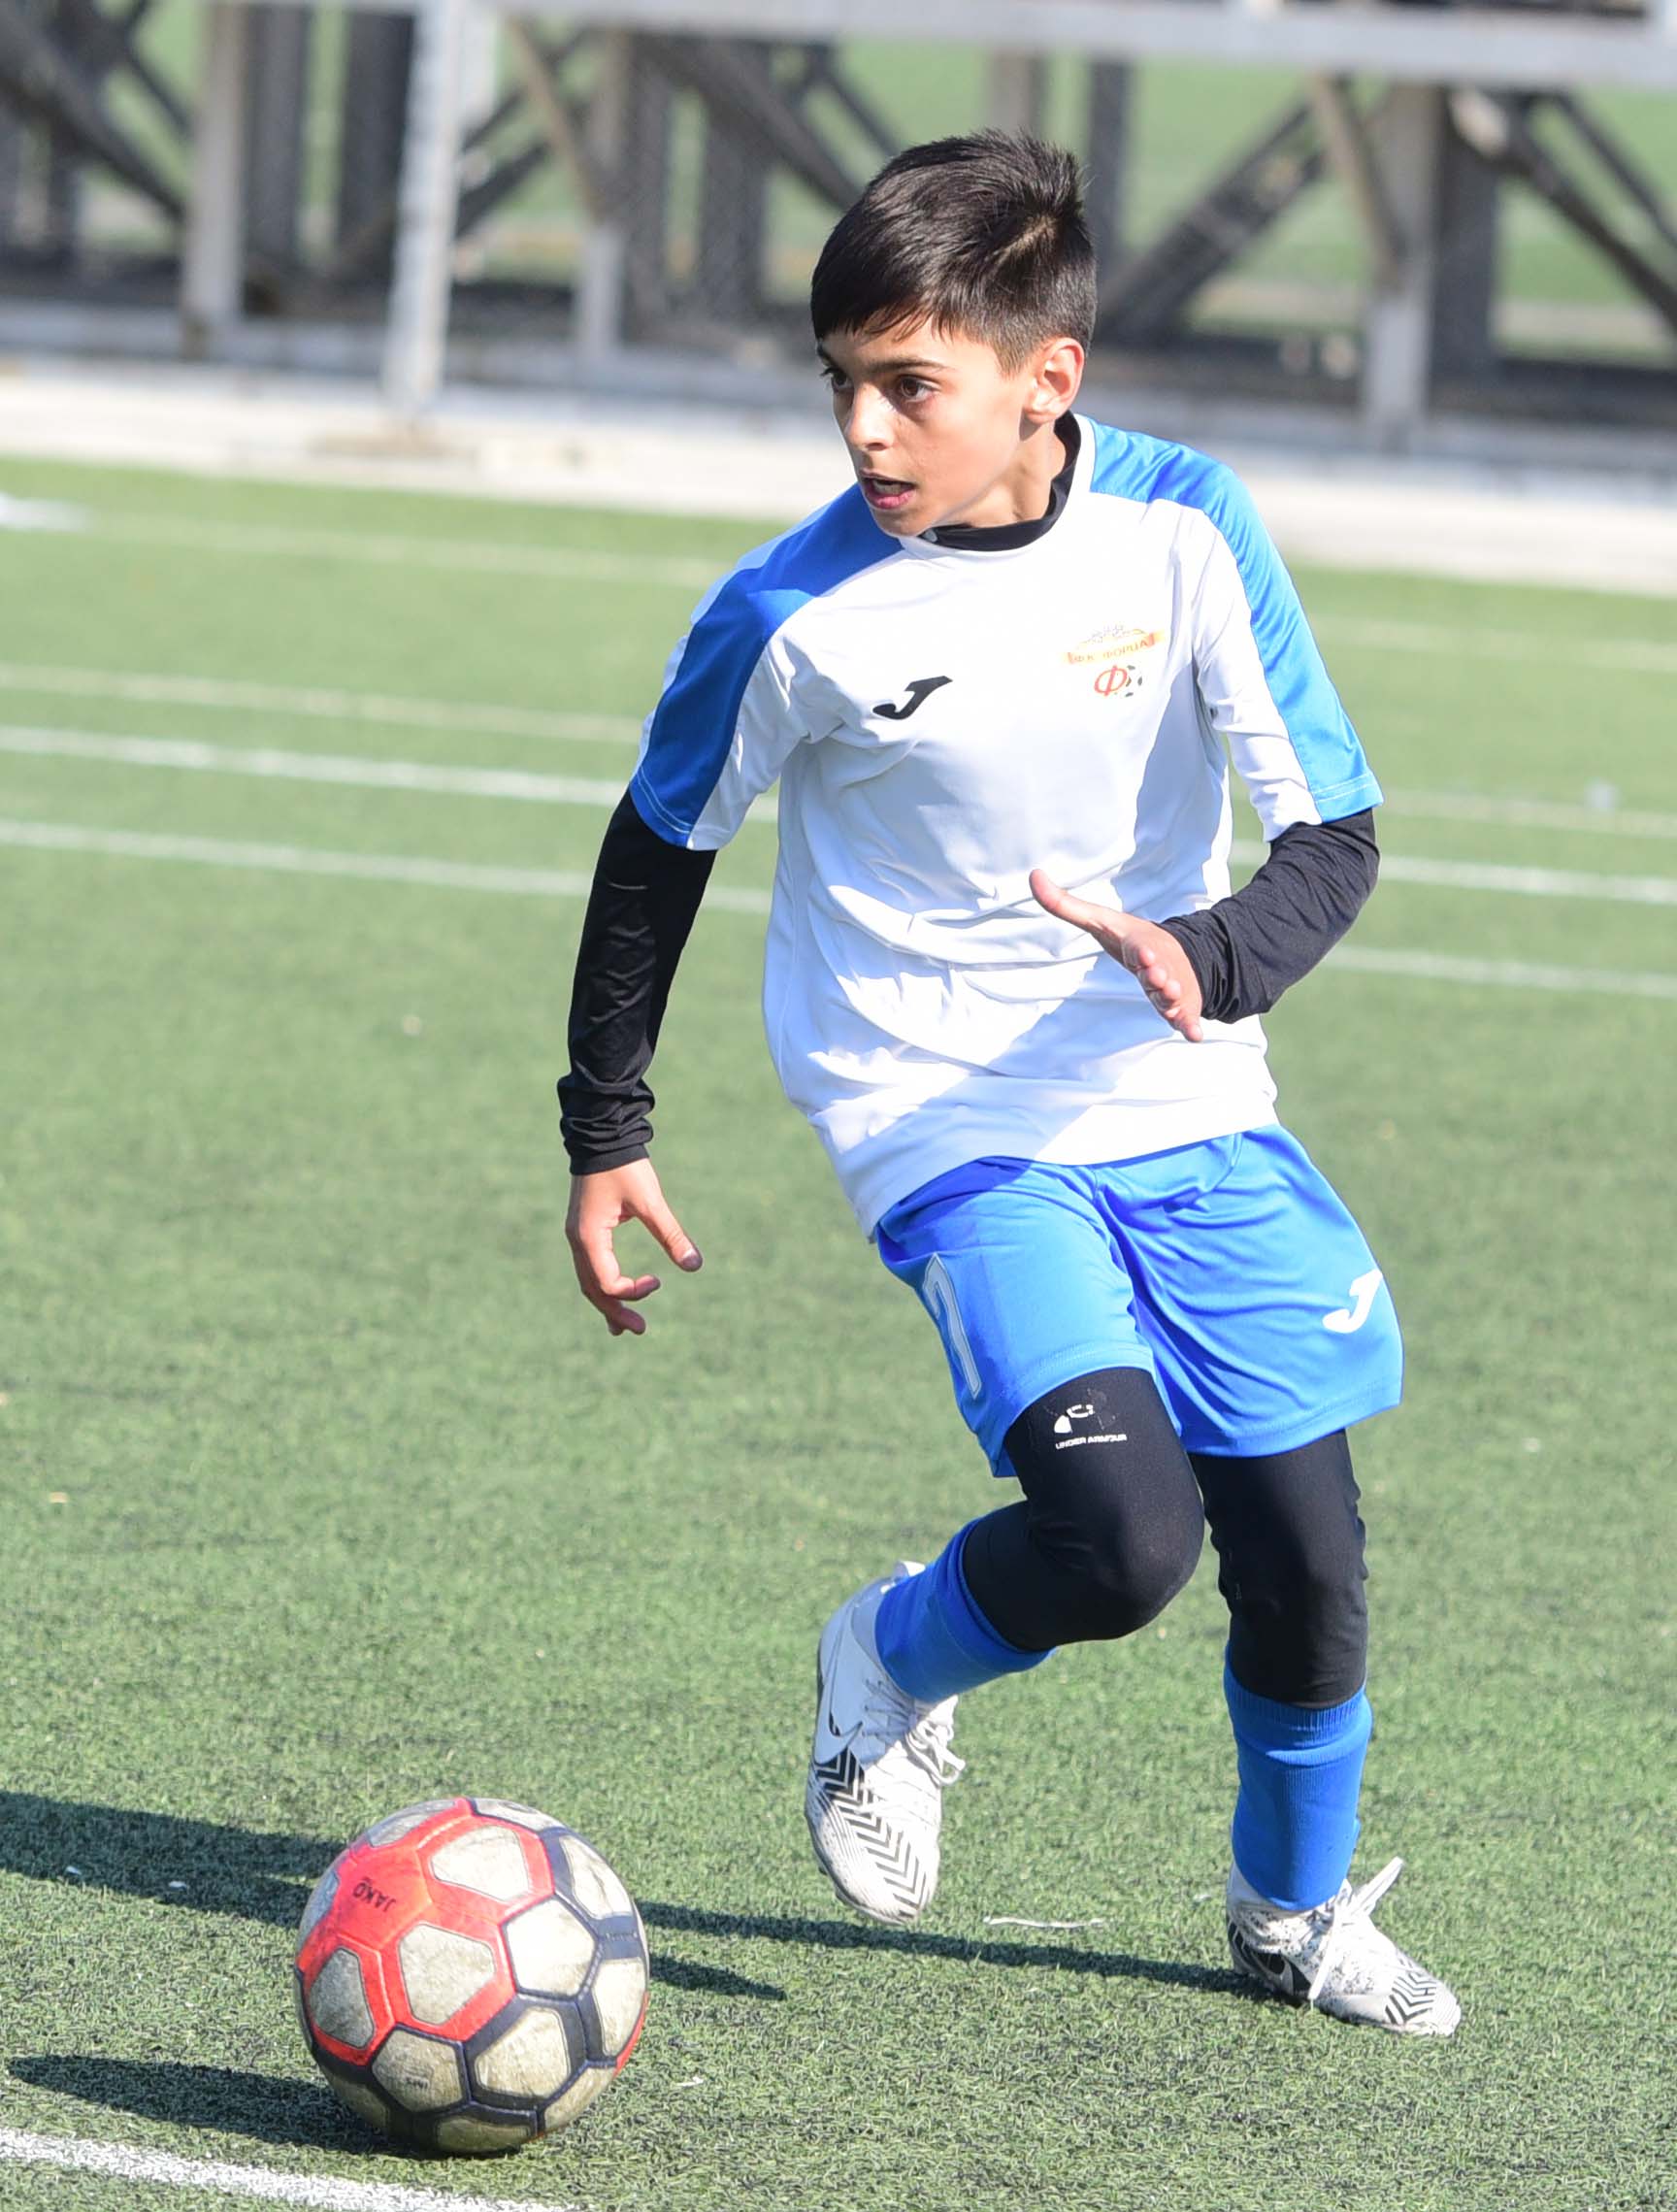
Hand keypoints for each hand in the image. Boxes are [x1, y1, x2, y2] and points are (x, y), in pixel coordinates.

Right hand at [566, 1160, 701, 1336]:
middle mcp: (578, 1240)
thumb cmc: (625, 1166)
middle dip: (615, 1312)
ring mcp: (578, 1235)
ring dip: (607, 1302)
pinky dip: (603, 1283)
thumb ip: (671, 1234)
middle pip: (593, 1289)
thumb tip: (694, 1265)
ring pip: (589, 1280)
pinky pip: (590, 1265)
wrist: (602, 1135)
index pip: (607, 1282)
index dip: (634, 1291)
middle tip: (640, 1330)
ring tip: (623, 1327)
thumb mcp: (650, 1201)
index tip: (660, 1281)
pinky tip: (616, 1291)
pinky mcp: (584, 1228)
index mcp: (589, 1237)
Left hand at [1029, 869, 1205, 1041]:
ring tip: (1173, 999)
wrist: (1178, 955)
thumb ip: (1064, 904)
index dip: (1142, 952)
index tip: (1144, 954)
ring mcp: (1171, 987)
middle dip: (1159, 976)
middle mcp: (1158, 966)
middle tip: (1159, 979)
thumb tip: (1034, 875)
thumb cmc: (1130, 939)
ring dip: (1173, 999)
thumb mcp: (1098, 920)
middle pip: (1158, 973)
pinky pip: (1186, 1018)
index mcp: (1139, 945)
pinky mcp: (1181, 1007)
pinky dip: (1190, 1025)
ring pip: (1172, 995)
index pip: (1139, 948)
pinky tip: (1195, 1035)